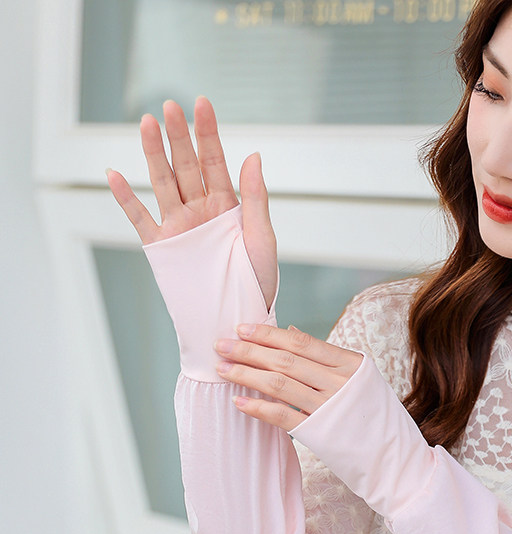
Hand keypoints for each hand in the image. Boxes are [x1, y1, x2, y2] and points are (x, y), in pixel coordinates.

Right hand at [106, 96, 277, 305]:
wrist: (237, 316)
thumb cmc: (257, 281)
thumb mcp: (262, 237)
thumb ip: (256, 198)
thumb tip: (253, 154)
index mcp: (227, 206)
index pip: (214, 161)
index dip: (208, 132)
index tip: (202, 102)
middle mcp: (201, 210)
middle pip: (185, 165)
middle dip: (178, 135)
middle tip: (169, 105)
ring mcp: (179, 226)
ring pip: (162, 182)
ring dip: (153, 154)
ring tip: (146, 123)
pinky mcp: (162, 246)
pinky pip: (140, 219)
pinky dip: (126, 199)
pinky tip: (114, 174)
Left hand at [213, 323, 362, 429]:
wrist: (394, 456)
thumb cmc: (374, 414)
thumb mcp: (360, 377)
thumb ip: (326, 356)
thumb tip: (292, 332)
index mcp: (351, 364)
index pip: (301, 343)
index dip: (268, 334)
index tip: (242, 328)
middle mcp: (340, 383)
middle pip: (285, 360)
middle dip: (249, 350)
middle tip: (221, 344)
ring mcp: (329, 408)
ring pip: (279, 384)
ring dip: (246, 375)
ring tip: (223, 369)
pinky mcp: (319, 433)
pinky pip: (282, 416)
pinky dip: (258, 407)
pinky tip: (238, 401)